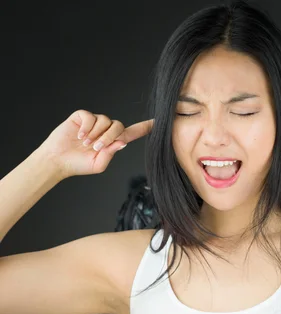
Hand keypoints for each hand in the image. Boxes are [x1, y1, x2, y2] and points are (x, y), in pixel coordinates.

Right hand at [38, 109, 153, 177]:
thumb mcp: (98, 164)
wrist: (58, 160)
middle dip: (109, 137)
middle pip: (118, 125)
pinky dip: (86, 127)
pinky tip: (79, 136)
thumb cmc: (78, 164)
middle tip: (96, 147)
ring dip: (96, 134)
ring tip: (85, 143)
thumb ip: (110, 154)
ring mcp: (94, 122)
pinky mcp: (82, 117)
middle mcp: (105, 130)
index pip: (131, 133)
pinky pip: (90, 116)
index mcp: (112, 142)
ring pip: (105, 120)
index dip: (144, 128)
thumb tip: (122, 142)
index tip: (158, 123)